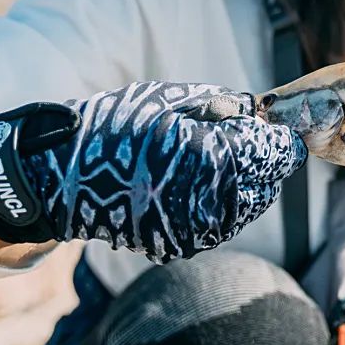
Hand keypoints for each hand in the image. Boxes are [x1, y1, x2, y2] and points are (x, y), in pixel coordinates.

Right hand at [0, 81, 304, 262]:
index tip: (273, 124)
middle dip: (263, 159)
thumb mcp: (175, 100)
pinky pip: (223, 223)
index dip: (280, 134)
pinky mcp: (184, 244)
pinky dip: (222, 203)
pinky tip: (196, 183)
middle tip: (243, 138)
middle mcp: (216, 201)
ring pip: (250, 205)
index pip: (279, 152)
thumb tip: (261, 114)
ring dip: (246, 182)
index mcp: (217, 158)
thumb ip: (227, 107)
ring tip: (213, 159)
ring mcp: (200, 229)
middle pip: (269, 181)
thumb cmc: (118, 126)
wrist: (63, 176)